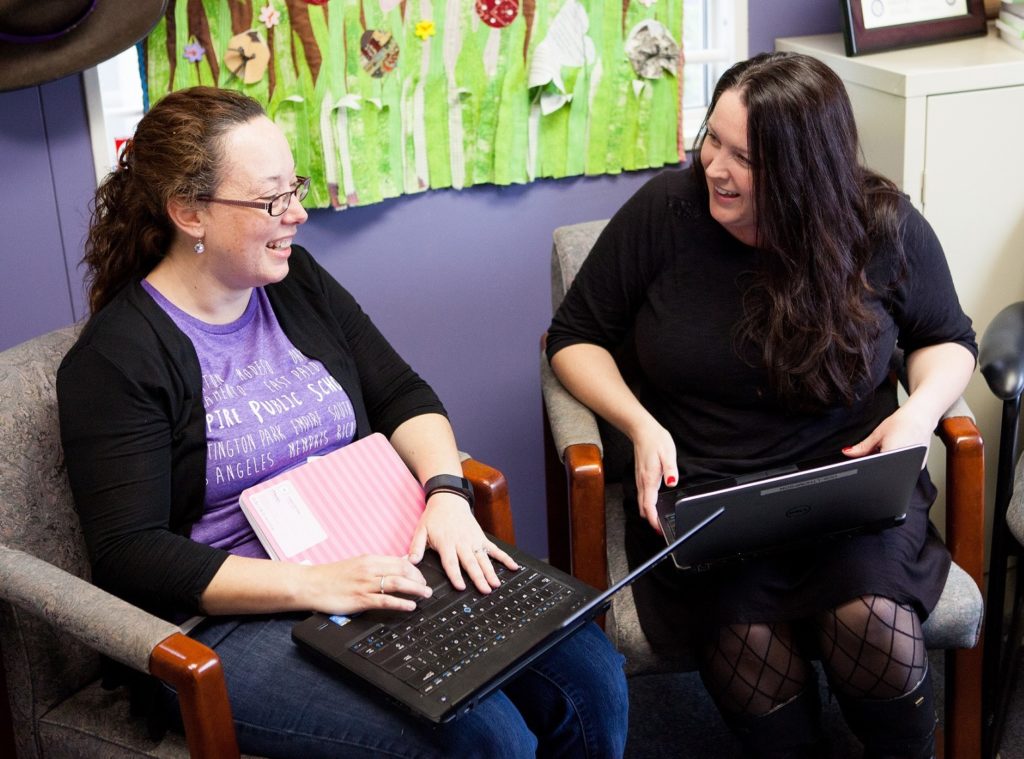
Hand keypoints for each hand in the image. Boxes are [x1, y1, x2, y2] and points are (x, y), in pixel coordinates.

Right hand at [305, 554, 430, 614]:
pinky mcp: (360, 599)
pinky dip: (401, 603)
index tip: (421, 577)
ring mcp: (365, 584)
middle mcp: (369, 569)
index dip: (415, 569)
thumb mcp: (356, 565)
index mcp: (369, 559)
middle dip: (418, 579)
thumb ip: (376, 566)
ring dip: (415, 589)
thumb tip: (394, 566)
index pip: (400, 561)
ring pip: (397, 583)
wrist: (310, 584)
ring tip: (426, 595)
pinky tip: (410, 606)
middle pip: (402, 570)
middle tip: (427, 587)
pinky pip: (385, 600)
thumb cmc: (332, 577)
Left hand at [407, 491, 517, 593]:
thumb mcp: (421, 530)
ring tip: (496, 584)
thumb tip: (410, 562)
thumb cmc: (433, 517)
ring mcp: (474, 540)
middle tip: (485, 590)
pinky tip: (514, 567)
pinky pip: (494, 549)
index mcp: (446, 542)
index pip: (451, 562)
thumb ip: (416, 547)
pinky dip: (505, 558)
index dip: (456, 575)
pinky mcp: (481, 538)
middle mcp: (462, 542)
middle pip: (471, 563)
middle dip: (478, 577)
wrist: (449, 499)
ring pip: (483, 558)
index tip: (461, 587)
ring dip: (491, 572)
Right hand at [631, 419, 678, 532]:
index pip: (648, 505)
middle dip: (651, 520)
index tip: (658, 528)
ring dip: (648, 514)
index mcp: (649, 478)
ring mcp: (640, 480)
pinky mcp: (641, 478)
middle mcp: (642, 482)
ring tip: (658, 521)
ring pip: (641, 503)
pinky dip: (647, 505)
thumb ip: (671, 469)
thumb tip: (672, 482)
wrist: (642, 431)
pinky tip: (653, 506)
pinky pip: (642, 496)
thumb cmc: (656, 441)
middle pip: (643, 507)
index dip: (653, 519)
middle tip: (661, 529)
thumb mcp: (668, 453)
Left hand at [842, 406, 931, 464]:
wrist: (921, 416)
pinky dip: (896, 464)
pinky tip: (897, 452)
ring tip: (889, 449)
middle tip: (877, 453)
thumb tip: (847, 453)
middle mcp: (906, 464)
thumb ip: (862, 447)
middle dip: (876, 467)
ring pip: (894, 472)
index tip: (861, 466)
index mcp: (892, 455)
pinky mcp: (918, 467)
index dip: (866, 468)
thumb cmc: (901, 422)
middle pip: (884, 472)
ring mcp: (914, 467)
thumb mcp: (877, 434)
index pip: (874, 469)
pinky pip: (903, 469)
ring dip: (887, 466)